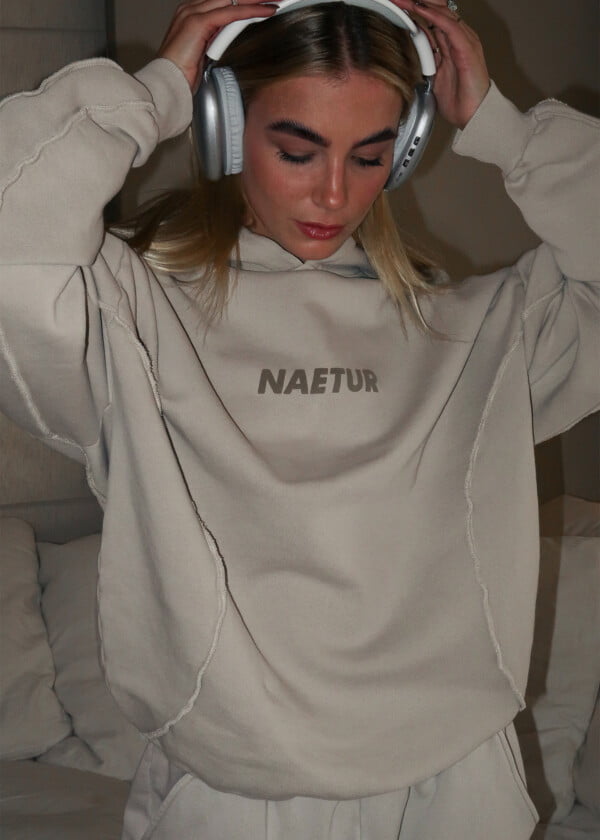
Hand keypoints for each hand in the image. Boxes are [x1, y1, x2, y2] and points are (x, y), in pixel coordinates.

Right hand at [158, 0, 276, 91]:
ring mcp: (193, 12)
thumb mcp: (203, 53)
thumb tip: (230, 42)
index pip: (224, 0)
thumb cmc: (181, 76)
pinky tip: (268, 10)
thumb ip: (215, 41)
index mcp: (191, 13)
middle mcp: (191, 7)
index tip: (264, 2)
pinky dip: (252, 11)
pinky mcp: (198, 22)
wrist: (167, 84)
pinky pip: (232, 12)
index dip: (245, 1)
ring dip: (257, 0)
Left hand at [394, 0, 489, 128]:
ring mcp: (464, 40)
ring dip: (421, 5)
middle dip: (415, 4)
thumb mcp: (433, 76)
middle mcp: (457, 38)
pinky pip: (450, 26)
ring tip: (404, 0)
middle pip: (435, 12)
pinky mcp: (467, 47)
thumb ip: (424, 60)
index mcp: (449, 44)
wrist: (474, 114)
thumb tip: (409, 53)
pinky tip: (420, 9)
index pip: (430, 19)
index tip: (394, 6)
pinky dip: (434, 16)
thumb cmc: (458, 100)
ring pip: (441, 14)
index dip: (413, 11)